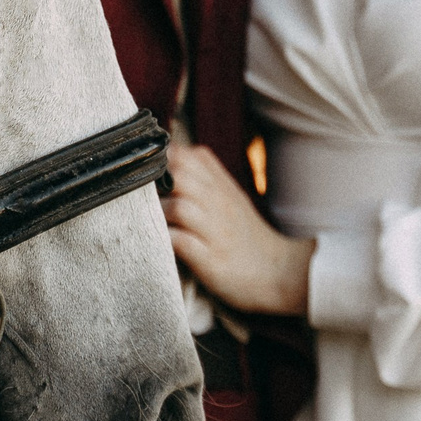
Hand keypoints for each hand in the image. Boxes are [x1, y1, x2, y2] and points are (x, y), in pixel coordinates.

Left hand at [163, 142, 314, 316]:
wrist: (276, 270)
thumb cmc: (244, 232)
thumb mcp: (228, 194)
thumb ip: (203, 171)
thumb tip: (171, 150)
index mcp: (220, 185)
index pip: (185, 155)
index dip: (159, 159)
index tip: (147, 172)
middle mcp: (218, 203)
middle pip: (179, 176)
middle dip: (154, 183)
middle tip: (143, 197)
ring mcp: (215, 232)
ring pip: (179, 207)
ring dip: (160, 212)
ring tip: (154, 221)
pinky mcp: (211, 260)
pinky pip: (182, 243)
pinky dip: (168, 240)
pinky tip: (162, 241)